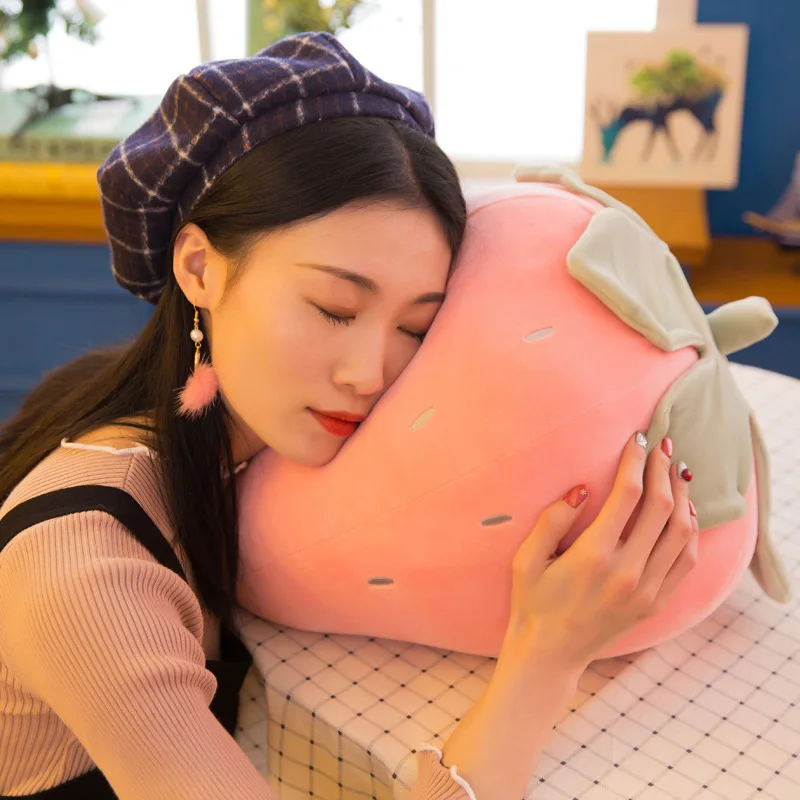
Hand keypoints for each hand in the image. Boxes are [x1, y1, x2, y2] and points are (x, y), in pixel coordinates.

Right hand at [503, 431, 697, 670]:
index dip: (635, 461)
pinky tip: (685, 512)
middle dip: (663, 470)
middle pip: (661, 509)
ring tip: (677, 472)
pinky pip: (685, 561)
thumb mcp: (526, 560)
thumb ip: (552, 521)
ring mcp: (646, 591)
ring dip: (683, 497)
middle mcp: (627, 573)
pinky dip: (691, 532)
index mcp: (593, 557)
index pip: (627, 496)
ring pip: (682, 534)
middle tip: (663, 445)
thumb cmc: (532, 602)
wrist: (549, 653)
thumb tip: (581, 489)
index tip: (638, 439)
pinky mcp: (655, 603)